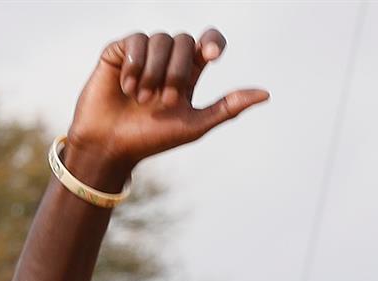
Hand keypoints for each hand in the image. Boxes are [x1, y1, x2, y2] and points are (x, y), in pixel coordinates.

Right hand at [64, 29, 267, 186]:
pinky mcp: (118, 51)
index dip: (212, 41)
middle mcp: (166, 60)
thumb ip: (228, 107)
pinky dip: (135, 65)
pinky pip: (135, 41)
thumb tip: (266, 93)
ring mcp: (142, 53)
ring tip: (143, 100)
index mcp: (188, 74)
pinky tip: (127, 88)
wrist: (111, 145)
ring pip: (160, 39)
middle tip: (165, 101)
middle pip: (184, 41)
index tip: (211, 56)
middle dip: (177, 72)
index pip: (207, 42)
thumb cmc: (154, 139)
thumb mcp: (195, 125)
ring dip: (155, 73)